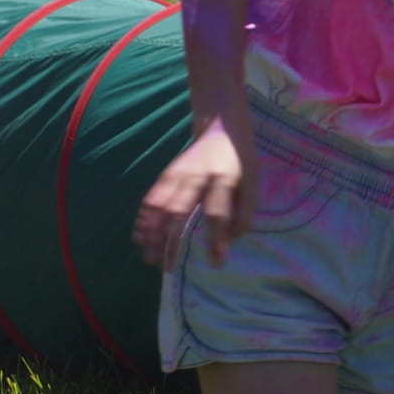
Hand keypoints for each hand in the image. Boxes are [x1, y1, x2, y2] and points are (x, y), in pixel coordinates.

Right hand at [133, 114, 257, 268]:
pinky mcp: (165, 175)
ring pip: (158, 207)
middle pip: (179, 212)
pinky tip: (141, 238)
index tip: (217, 262)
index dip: (216, 239)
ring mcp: (177, 175)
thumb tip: (231, 241)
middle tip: (168, 267)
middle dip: (171, 242)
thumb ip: (245, 212)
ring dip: (151, 234)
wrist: (221, 126)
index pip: (217, 213)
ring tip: (150, 258)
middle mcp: (197, 177)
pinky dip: (143, 220)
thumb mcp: (253, 182)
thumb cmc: (240, 160)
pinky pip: (150, 199)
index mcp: (224, 179)